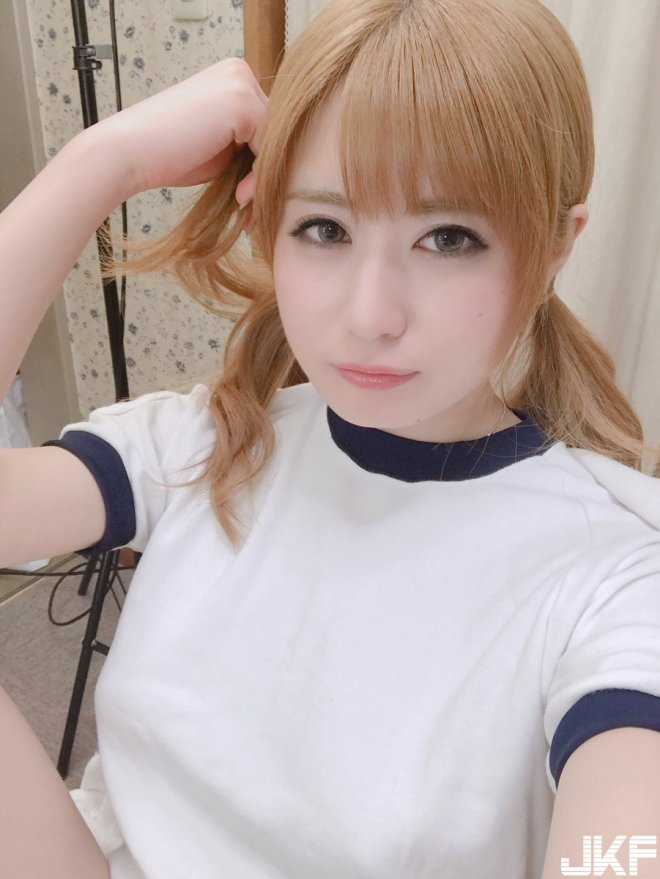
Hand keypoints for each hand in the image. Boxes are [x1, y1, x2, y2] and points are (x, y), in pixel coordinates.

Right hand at [95, 57, 266, 204]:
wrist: (131, 154)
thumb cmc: (169, 154)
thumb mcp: (219, 145)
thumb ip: (247, 143)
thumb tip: (282, 163)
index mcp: (233, 77)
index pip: (268, 124)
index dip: (262, 163)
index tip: (248, 196)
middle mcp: (240, 72)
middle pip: (276, 131)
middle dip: (265, 172)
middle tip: (250, 206)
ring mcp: (241, 85)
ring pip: (276, 142)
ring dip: (263, 179)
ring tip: (243, 204)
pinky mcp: (242, 104)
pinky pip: (269, 150)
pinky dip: (258, 178)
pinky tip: (240, 195)